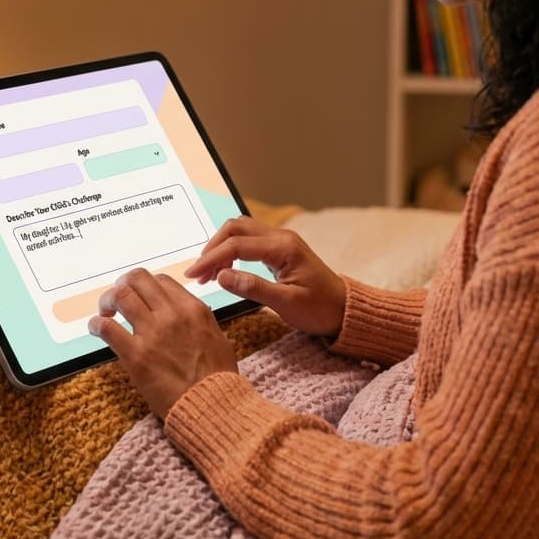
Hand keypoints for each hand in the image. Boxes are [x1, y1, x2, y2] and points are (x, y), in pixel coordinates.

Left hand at [88, 268, 238, 418]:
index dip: (146, 286)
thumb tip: (187, 314)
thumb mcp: (217, 337)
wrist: (210, 405)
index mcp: (192, 309)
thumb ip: (199, 320)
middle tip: (117, 299)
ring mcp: (152, 333)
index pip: (161, 280)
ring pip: (121, 296)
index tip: (140, 297)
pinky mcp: (136, 355)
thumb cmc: (217, 378)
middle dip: (122, 285)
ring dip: (108, 300)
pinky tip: (96, 328)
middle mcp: (172, 315)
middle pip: (137, 279)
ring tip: (106, 312)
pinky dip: (97, 324)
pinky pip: (107, 328)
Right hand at [183, 217, 346, 337]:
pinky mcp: (280, 250)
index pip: (237, 245)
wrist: (344, 310)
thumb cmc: (320, 309)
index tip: (193, 275)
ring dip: (221, 247)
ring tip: (209, 274)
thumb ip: (252, 287)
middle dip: (213, 248)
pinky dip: (232, 251)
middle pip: (236, 228)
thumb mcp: (286, 304)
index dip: (211, 258)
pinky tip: (225, 269)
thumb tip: (221, 275)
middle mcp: (282, 238)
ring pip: (241, 231)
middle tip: (199, 274)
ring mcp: (281, 242)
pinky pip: (250, 241)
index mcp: (284, 248)